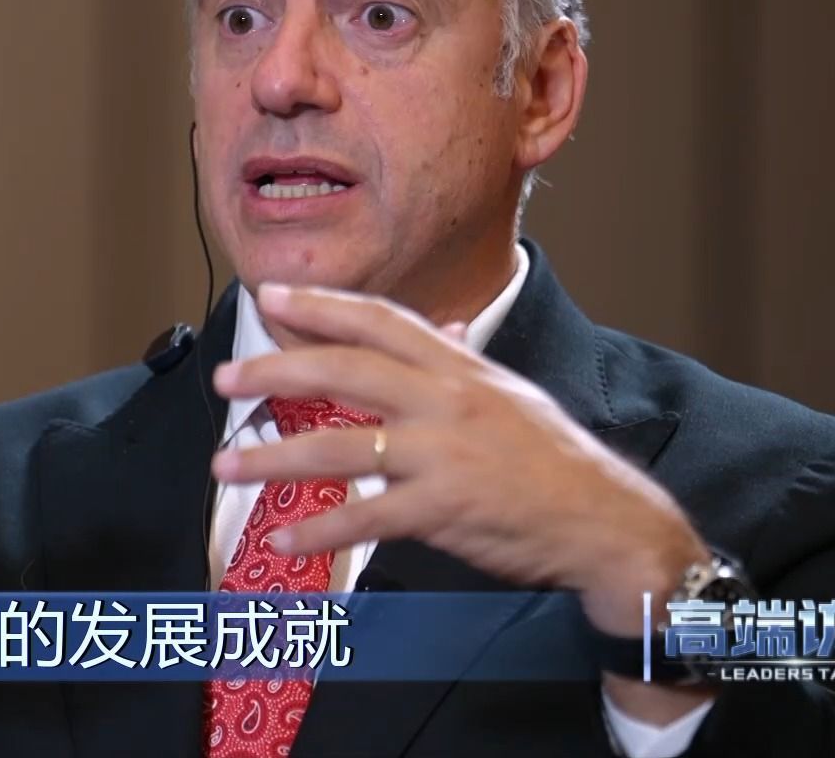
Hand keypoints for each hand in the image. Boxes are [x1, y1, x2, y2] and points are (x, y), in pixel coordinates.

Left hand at [209, 282, 705, 637]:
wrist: (608, 524)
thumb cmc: (555, 462)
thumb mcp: (510, 395)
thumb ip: (465, 360)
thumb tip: (443, 322)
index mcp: (460, 368)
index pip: (380, 321)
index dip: (322, 306)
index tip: (271, 297)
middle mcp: (448, 400)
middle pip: (346, 371)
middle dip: (278, 371)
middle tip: (227, 377)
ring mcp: (445, 453)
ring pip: (342, 445)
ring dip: (275, 456)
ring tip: (226, 463)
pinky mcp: (446, 508)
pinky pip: (367, 517)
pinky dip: (320, 529)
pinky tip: (284, 539)